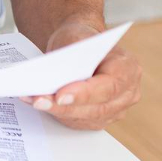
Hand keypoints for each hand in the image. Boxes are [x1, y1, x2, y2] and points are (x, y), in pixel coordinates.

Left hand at [20, 20, 140, 129]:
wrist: (81, 48)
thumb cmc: (81, 41)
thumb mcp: (75, 39)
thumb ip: (70, 59)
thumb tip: (56, 80)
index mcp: (127, 68)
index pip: (108, 86)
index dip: (84, 94)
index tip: (60, 95)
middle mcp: (127, 92)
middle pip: (97, 108)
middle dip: (65, 106)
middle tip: (39, 100)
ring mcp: (116, 108)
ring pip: (86, 118)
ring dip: (57, 111)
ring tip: (34, 101)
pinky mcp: (101, 118)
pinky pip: (80, 122)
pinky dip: (58, 114)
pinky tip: (40, 104)